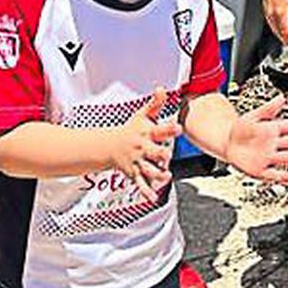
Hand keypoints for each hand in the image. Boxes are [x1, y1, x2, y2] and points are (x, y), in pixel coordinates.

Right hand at [104, 88, 180, 202]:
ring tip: (166, 177)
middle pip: (154, 152)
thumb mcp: (142, 115)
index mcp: (147, 134)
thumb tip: (162, 88)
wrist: (110, 146)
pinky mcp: (134, 174)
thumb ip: (155, 104)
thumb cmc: (131, 130)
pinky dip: (146, 191)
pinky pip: (141, 184)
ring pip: (148, 170)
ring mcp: (138, 162)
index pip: (159, 130)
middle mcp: (143, 149)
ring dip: (157, 174)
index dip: (169, 129)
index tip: (178, 128)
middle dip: (161, 154)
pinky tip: (152, 198)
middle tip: (167, 155)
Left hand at [225, 96, 287, 183]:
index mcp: (273, 129)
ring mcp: (268, 156)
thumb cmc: (240, 129)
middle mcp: (274, 144)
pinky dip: (282, 176)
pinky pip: (273, 173)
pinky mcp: (260, 169)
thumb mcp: (253, 116)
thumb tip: (282, 98)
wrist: (227, 143)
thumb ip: (268, 108)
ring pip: (287, 157)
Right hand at [263, 0, 287, 43]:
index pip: (286, 32)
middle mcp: (272, 12)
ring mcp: (267, 9)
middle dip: (285, 39)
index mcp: (281, 11)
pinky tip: (278, 26)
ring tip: (286, 37)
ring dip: (279, 34)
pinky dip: (274, 27)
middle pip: (278, 32)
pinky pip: (269, 21)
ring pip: (272, 28)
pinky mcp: (264, 6)